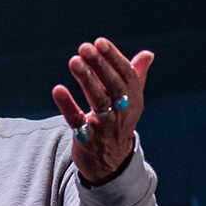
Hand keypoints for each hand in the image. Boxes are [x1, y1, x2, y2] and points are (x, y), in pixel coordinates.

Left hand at [51, 38, 153, 184]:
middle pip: (113, 86)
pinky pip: (77, 120)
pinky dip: (67, 105)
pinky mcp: (87, 138)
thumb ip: (136, 77)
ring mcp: (105, 126)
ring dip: (86, 80)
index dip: (114, 58)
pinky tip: (58, 89)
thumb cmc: (118, 123)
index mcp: (133, 100)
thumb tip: (148, 54)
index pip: (126, 75)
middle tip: (85, 47)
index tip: (99, 41)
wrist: (111, 163)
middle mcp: (122, 112)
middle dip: (100, 65)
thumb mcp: (130, 103)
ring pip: (98, 101)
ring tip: (74, 61)